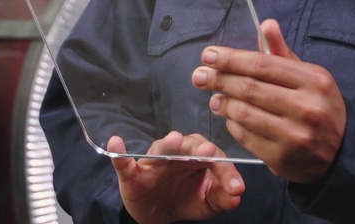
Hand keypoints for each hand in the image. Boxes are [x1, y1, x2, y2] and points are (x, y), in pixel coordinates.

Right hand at [108, 132, 244, 223]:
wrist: (156, 214)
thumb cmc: (184, 200)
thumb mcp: (207, 203)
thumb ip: (223, 198)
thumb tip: (237, 194)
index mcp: (199, 159)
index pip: (216, 159)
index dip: (226, 172)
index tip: (235, 187)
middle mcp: (178, 155)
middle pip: (190, 146)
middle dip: (199, 149)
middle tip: (208, 152)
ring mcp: (154, 162)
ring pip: (160, 149)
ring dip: (167, 144)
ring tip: (174, 140)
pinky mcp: (132, 173)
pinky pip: (124, 162)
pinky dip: (119, 153)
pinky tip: (116, 142)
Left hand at [192, 19, 346, 182]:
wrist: (342, 152)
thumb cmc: (320, 106)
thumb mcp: (310, 76)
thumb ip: (283, 53)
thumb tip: (265, 24)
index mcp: (314, 80)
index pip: (262, 65)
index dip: (231, 59)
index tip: (208, 55)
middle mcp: (306, 107)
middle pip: (250, 88)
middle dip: (219, 79)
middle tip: (199, 76)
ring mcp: (294, 135)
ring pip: (244, 113)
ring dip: (222, 103)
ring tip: (213, 98)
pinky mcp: (282, 158)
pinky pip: (246, 136)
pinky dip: (232, 124)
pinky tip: (229, 117)